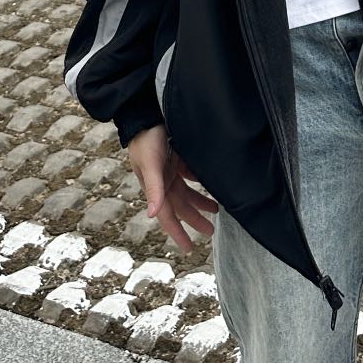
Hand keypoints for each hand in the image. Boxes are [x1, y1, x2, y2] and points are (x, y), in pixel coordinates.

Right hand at [125, 123, 219, 252]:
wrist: (145, 113)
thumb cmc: (146, 140)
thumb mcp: (151, 165)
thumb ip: (153, 189)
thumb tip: (151, 214)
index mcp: (156, 188)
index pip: (169, 217)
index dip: (178, 233)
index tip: (189, 249)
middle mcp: (163, 181)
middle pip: (181, 206)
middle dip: (195, 219)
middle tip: (210, 231)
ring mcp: (170, 169)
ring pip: (187, 191)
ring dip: (200, 201)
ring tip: (216, 209)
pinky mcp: (176, 156)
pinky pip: (190, 173)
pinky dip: (200, 180)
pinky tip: (211, 181)